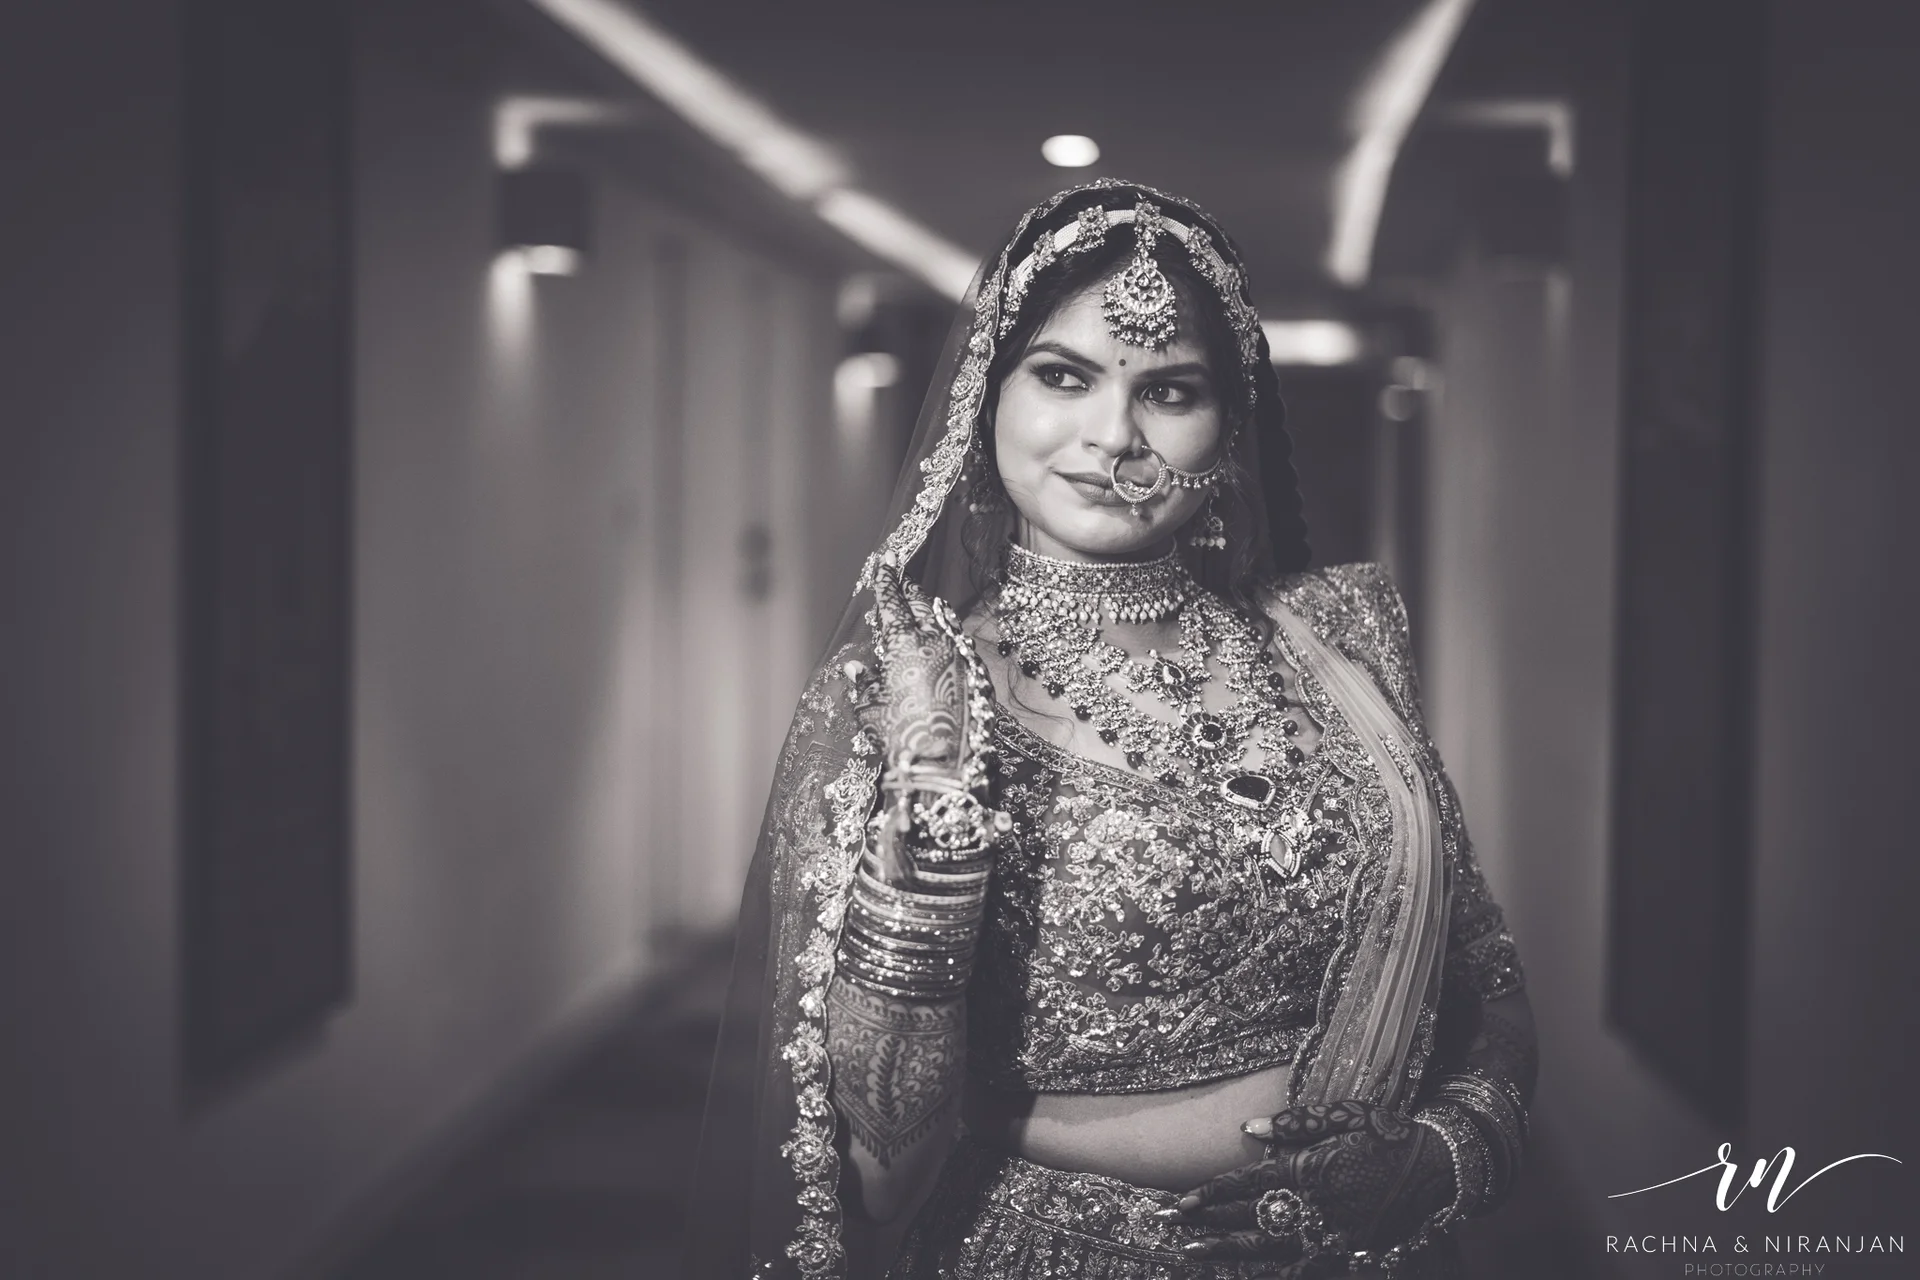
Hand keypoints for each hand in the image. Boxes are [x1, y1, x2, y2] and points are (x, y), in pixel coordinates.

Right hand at [868, 555, 973, 779]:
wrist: (948, 769)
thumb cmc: (902, 740)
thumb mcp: (871, 711)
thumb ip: (864, 684)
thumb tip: (855, 668)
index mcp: (907, 644)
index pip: (894, 601)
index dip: (887, 579)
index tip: (886, 560)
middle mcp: (938, 642)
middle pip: (922, 605)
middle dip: (909, 593)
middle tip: (900, 583)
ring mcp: (962, 656)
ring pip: (945, 623)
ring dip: (930, 614)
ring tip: (919, 610)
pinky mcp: (978, 675)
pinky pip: (959, 646)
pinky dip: (947, 639)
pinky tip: (941, 643)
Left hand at [1161, 1101, 1456, 1270]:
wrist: (1438, 1168)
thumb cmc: (1386, 1134)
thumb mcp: (1343, 1117)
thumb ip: (1294, 1126)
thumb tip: (1248, 1130)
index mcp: (1311, 1169)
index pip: (1248, 1185)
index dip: (1210, 1194)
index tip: (1179, 1202)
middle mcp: (1316, 1206)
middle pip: (1248, 1218)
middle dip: (1204, 1222)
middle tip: (1164, 1225)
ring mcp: (1331, 1234)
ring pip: (1267, 1249)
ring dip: (1225, 1250)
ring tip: (1189, 1252)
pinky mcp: (1347, 1253)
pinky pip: (1301, 1269)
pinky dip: (1269, 1272)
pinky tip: (1242, 1272)